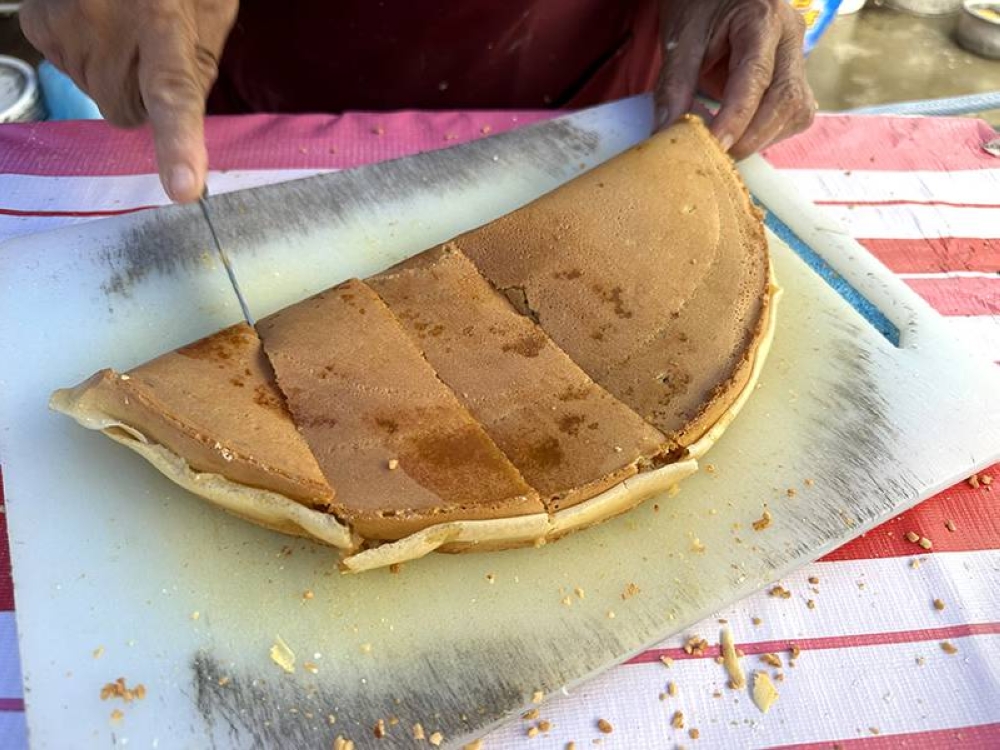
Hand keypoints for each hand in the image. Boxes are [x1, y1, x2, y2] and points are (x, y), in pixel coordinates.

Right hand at [20, 0, 237, 201]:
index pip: (174, 95)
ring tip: (123, 23)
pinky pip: (70, 70)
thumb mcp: (209, 8)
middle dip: (145, 93)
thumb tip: (183, 115)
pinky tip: (96, 22)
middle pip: (129, 113)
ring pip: (99, 94)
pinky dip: (87, 55)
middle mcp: (109, 33)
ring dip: (116, 71)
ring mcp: (68, 31)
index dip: (180, 143)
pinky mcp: (40, 28)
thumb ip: (204, 64)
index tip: (184, 187)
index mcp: (165, 26)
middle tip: (153, 47)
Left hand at [654, 0, 816, 158]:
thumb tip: (666, 132)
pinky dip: (767, 133)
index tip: (714, 145)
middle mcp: (790, 37)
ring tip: (726, 146)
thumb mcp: (681, 38)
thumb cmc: (698, 6)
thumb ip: (674, 85)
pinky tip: (741, 135)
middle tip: (717, 157)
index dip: (737, 117)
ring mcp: (797, 57)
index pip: (756, 75)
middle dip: (753, 136)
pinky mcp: (793, 76)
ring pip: (795, 110)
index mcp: (763, 18)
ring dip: (762, 138)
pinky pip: (792, 114)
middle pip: (786, 98)